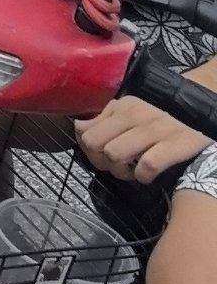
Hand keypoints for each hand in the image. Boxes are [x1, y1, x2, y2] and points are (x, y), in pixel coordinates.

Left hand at [77, 89, 216, 182]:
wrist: (205, 114)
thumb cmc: (163, 121)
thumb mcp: (132, 114)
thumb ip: (105, 121)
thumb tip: (79, 128)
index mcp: (122, 106)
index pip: (84, 131)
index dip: (88, 150)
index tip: (102, 156)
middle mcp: (136, 114)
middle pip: (94, 144)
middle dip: (101, 162)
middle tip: (117, 167)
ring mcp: (156, 128)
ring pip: (114, 154)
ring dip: (121, 172)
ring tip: (132, 171)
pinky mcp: (176, 144)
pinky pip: (146, 165)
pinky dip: (143, 176)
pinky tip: (148, 176)